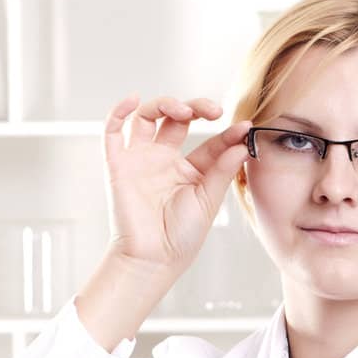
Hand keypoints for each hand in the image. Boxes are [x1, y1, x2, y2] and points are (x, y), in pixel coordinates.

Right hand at [102, 94, 251, 272]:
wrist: (154, 258)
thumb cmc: (182, 235)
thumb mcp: (209, 200)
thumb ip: (222, 170)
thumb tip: (242, 145)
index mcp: (190, 169)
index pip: (209, 141)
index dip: (227, 132)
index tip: (245, 127)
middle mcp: (164, 159)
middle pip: (177, 119)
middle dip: (196, 108)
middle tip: (214, 110)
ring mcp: (141, 159)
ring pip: (147, 117)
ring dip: (165, 105)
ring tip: (184, 111)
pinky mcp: (118, 164)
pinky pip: (112, 131)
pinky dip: (119, 111)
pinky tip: (133, 99)